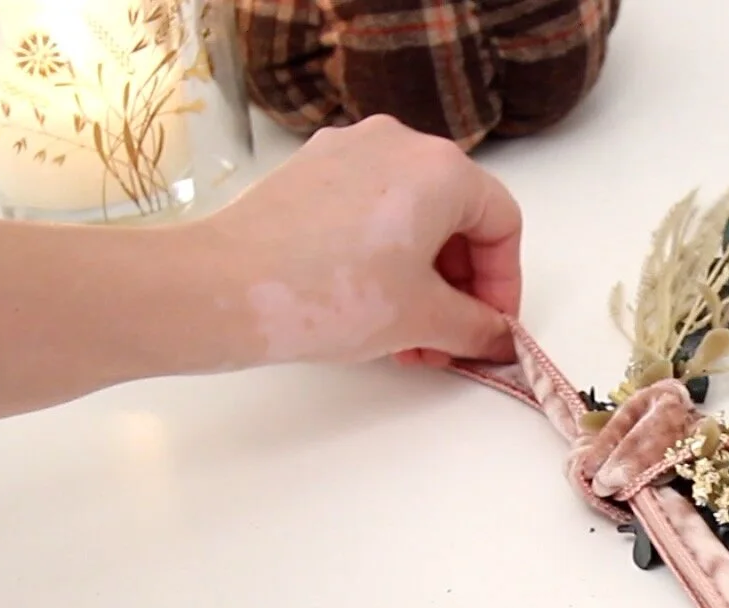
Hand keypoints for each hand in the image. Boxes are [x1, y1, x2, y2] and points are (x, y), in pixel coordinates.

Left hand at [202, 115, 522, 369]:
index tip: (491, 329)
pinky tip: (368, 309)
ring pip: (412, 217)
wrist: (224, 289)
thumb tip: (500, 339)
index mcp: (441, 168)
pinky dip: (384, 258)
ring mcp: (348, 151)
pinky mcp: (309, 171)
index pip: (502, 224)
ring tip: (407, 340)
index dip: (504, 285)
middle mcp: (398, 143)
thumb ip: (478, 328)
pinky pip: (369, 211)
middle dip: (460, 288)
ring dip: (423, 281)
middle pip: (457, 218)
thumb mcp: (423, 320)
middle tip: (449, 342)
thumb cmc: (329, 294)